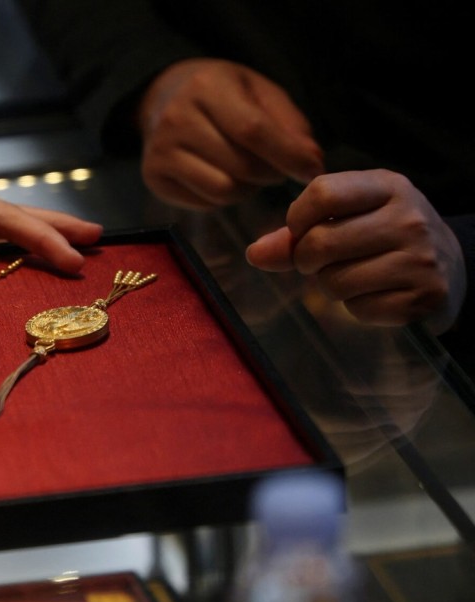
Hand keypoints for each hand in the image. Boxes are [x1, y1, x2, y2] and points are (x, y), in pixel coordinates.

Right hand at [137, 58, 324, 209]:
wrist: (164, 96)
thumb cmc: (222, 92)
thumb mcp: (260, 91)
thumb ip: (290, 124)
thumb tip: (311, 163)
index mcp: (206, 87)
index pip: (252, 130)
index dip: (288, 155)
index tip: (312, 170)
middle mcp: (176, 119)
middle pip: (241, 167)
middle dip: (270, 174)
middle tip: (275, 167)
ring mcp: (160, 151)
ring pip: (223, 191)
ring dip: (247, 189)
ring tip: (247, 170)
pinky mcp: (153, 177)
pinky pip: (204, 203)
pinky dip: (223, 197)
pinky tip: (220, 175)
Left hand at [245, 170, 465, 333]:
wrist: (452, 267)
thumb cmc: (385, 236)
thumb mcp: (350, 217)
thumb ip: (297, 232)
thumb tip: (254, 254)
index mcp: (388, 186)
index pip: (321, 193)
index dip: (298, 219)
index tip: (302, 231)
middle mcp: (409, 218)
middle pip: (320, 243)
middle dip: (307, 260)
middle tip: (321, 263)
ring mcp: (420, 259)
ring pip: (334, 281)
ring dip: (331, 285)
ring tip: (355, 276)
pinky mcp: (424, 297)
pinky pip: (359, 309)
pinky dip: (357, 307)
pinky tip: (376, 294)